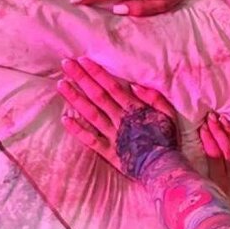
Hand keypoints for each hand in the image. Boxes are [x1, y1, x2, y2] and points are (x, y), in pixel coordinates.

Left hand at [58, 56, 180, 178]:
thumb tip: (135, 85)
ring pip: (90, 114)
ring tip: (61, 85)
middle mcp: (120, 120)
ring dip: (75, 99)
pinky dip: (77, 130)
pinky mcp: (108, 152)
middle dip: (81, 79)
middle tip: (66, 64)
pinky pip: (90, 140)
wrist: (163, 167)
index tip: (83, 61)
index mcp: (134, 110)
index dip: (97, 73)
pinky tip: (64, 119)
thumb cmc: (166, 140)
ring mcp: (112, 136)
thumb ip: (154, 98)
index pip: (112, 87)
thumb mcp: (168, 114)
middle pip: (98, 96)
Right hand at [198, 112, 229, 218]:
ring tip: (224, 120)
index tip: (202, 127)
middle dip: (218, 130)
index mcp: (219, 181)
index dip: (208, 139)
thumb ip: (204, 183)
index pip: (213, 154)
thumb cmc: (226, 213)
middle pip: (225, 148)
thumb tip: (190, 170)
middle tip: (212, 117)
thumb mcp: (211, 199)